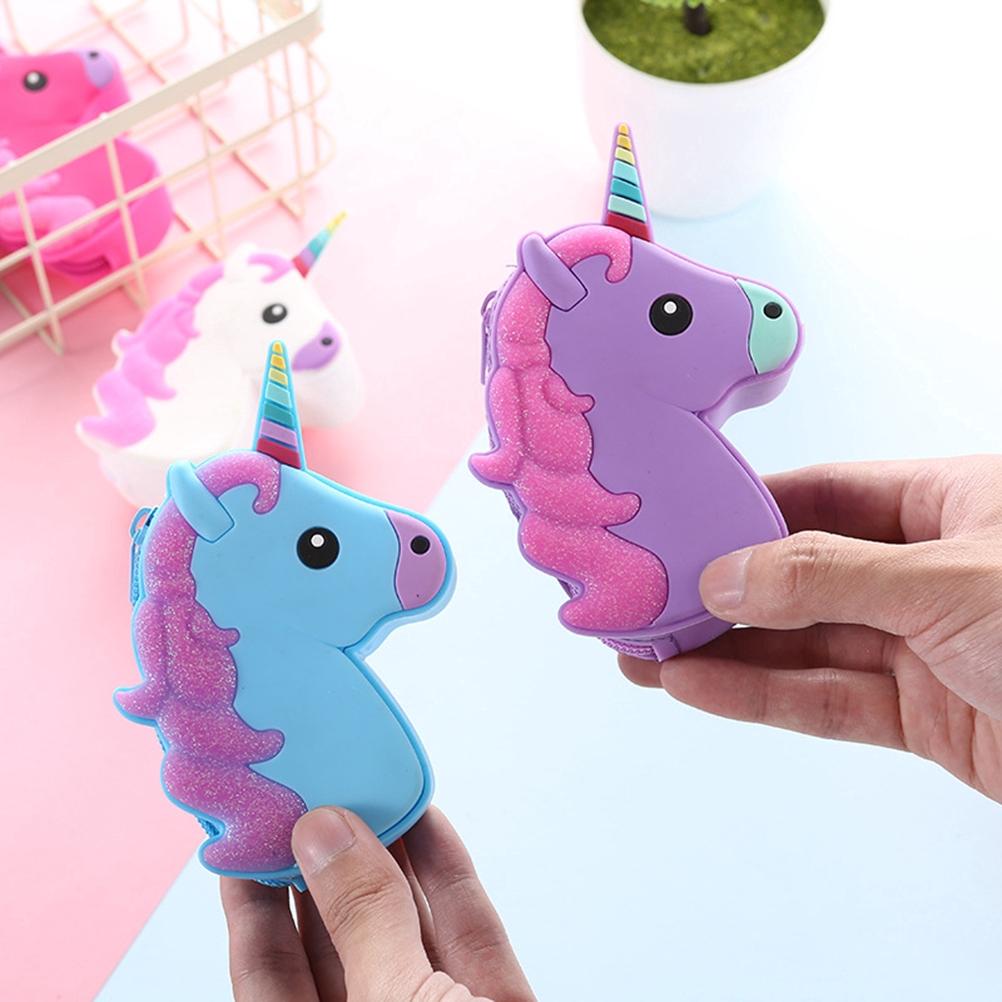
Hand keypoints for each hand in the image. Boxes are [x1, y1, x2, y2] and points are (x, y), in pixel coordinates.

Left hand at [221, 806, 534, 1001]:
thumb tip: (324, 835)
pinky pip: (465, 931)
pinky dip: (447, 874)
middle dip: (324, 861)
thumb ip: (362, 922)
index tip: (249, 830)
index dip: (254, 900)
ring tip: (367, 788)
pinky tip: (428, 825)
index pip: (267, 973)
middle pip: (336, 938)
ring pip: (404, 925)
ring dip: (390, 854)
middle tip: (311, 790)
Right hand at [620, 456, 1001, 801]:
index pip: (821, 495)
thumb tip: (728, 573)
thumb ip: (829, 576)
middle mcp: (928, 569)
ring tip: (647, 653)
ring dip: (726, 650)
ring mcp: (925, 645)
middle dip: (721, 589)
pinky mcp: (926, 717)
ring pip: (804, 643)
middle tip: (643, 598)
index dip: (743, 509)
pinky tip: (700, 689)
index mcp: (947, 503)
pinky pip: (828, 701)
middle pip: (800, 573)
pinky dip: (762, 698)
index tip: (675, 524)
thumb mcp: (949, 581)